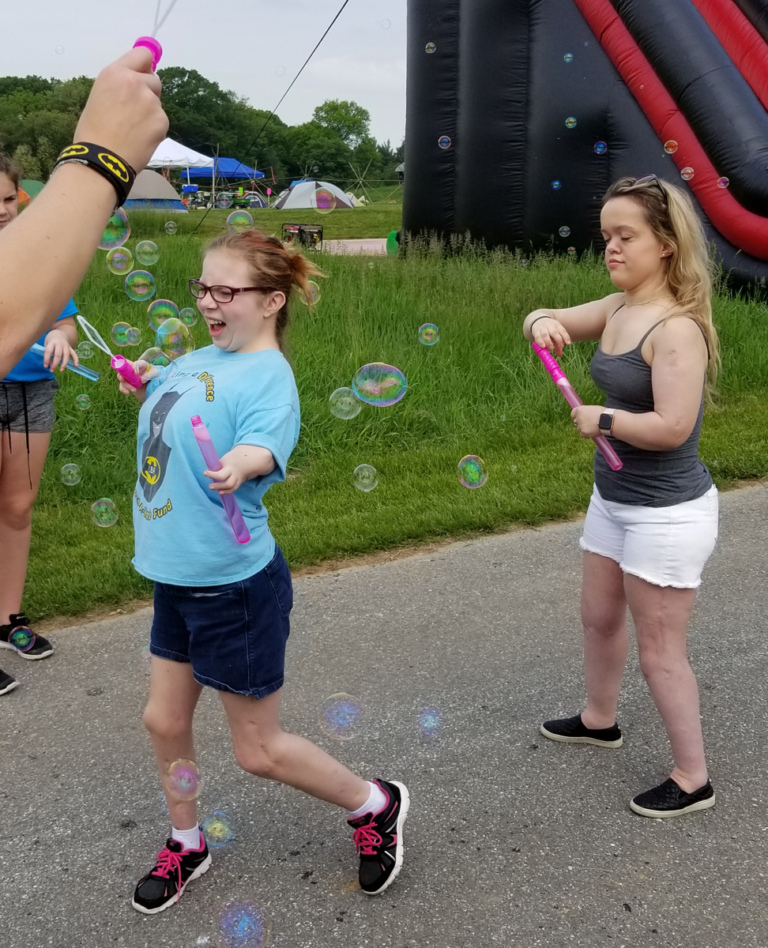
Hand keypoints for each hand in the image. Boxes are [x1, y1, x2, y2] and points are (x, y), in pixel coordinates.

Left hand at [44, 329, 78, 372]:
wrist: (59, 333)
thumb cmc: (51, 340)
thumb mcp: (47, 345)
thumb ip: (48, 354)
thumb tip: (51, 365)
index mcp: (52, 342)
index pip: (49, 351)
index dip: (47, 359)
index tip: (45, 366)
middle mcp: (60, 344)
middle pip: (58, 354)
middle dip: (55, 363)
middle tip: (52, 370)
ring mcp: (66, 346)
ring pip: (66, 355)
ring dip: (64, 364)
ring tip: (61, 370)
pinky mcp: (70, 348)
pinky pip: (74, 354)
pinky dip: (76, 360)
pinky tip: (76, 366)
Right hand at [74, 48, 167, 171]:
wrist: (102, 159)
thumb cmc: (93, 131)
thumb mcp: (100, 95)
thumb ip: (120, 85)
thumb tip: (136, 82)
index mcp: (115, 72)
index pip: (142, 55)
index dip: (145, 66)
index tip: (144, 74)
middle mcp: (135, 82)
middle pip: (154, 80)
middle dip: (148, 92)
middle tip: (134, 111)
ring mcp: (151, 101)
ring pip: (157, 102)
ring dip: (150, 112)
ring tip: (133, 129)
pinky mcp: (162, 120)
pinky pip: (161, 120)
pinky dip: (154, 128)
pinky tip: (140, 138)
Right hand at [118, 359, 155, 398]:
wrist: (154, 388)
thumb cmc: (155, 377)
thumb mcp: (155, 374)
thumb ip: (149, 375)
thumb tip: (141, 380)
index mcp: (141, 365)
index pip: (136, 363)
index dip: (134, 367)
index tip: (135, 373)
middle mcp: (133, 369)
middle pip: (124, 369)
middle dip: (122, 374)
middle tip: (123, 379)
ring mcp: (129, 376)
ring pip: (122, 378)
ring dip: (125, 384)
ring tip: (134, 390)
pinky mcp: (128, 384)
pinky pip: (122, 385)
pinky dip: (123, 389)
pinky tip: (127, 392)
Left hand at [205, 454, 247, 494]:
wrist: (245, 460)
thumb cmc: (231, 460)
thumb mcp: (224, 460)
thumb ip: (218, 467)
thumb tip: (209, 472)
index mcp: (230, 468)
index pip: (221, 474)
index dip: (212, 475)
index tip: (205, 473)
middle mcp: (234, 475)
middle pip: (228, 483)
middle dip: (218, 486)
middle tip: (210, 486)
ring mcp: (238, 479)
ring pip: (232, 487)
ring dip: (222, 490)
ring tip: (214, 489)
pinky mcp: (239, 482)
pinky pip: (234, 489)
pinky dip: (227, 491)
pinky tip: (220, 492)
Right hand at [532, 317, 570, 356]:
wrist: (538, 321)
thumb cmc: (549, 330)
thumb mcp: (555, 334)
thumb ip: (558, 345)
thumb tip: (560, 355)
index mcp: (557, 325)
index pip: (562, 330)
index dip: (566, 337)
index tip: (568, 343)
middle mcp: (550, 326)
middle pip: (554, 332)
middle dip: (558, 340)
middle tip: (560, 347)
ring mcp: (542, 329)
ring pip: (545, 334)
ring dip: (548, 341)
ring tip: (551, 348)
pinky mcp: (536, 332)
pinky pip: (538, 337)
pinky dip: (540, 342)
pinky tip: (543, 346)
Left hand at [571, 405, 602, 438]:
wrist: (608, 420)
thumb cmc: (603, 413)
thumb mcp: (593, 409)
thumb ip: (586, 412)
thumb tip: (584, 415)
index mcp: (580, 410)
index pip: (573, 414)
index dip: (576, 416)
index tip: (579, 418)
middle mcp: (578, 417)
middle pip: (576, 422)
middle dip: (581, 424)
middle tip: (589, 424)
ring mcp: (580, 425)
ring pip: (579, 429)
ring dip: (584, 429)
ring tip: (594, 428)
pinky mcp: (583, 432)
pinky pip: (583, 435)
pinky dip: (587, 435)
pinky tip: (594, 432)